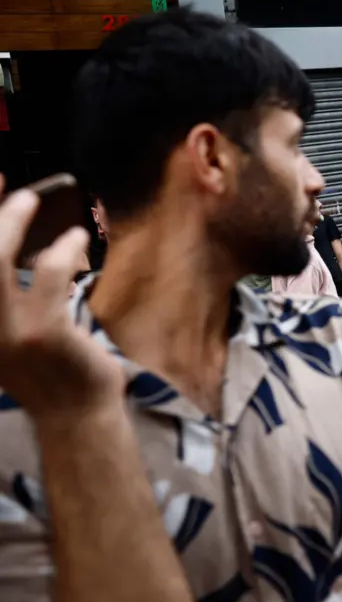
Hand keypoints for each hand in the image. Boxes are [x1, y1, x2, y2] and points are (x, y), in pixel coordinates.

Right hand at [0, 180, 124, 422]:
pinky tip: (75, 238)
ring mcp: (5, 331)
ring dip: (11, 221)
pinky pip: (50, 273)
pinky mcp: (44, 331)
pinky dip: (63, 248)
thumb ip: (0, 294)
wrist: (74, 414)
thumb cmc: (45, 368)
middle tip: (5, 187)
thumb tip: (2, 236)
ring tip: (30, 199)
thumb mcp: (6, 332)